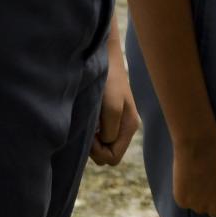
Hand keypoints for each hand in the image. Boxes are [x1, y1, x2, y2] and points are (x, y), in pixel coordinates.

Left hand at [90, 51, 139, 166]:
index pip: (113, 158)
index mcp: (129, 128)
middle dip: (94, 147)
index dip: (98, 152)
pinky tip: (87, 117)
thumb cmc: (108, 81)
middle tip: (87, 128)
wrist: (104, 58)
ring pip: (102, 145)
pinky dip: (90, 131)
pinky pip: (99, 136)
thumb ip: (110, 130)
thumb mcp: (111, 107)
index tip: (89, 136)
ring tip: (87, 121)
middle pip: (107, 155)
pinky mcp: (108, 116)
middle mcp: (124, 127)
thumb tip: (104, 143)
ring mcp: (117, 122)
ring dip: (91, 139)